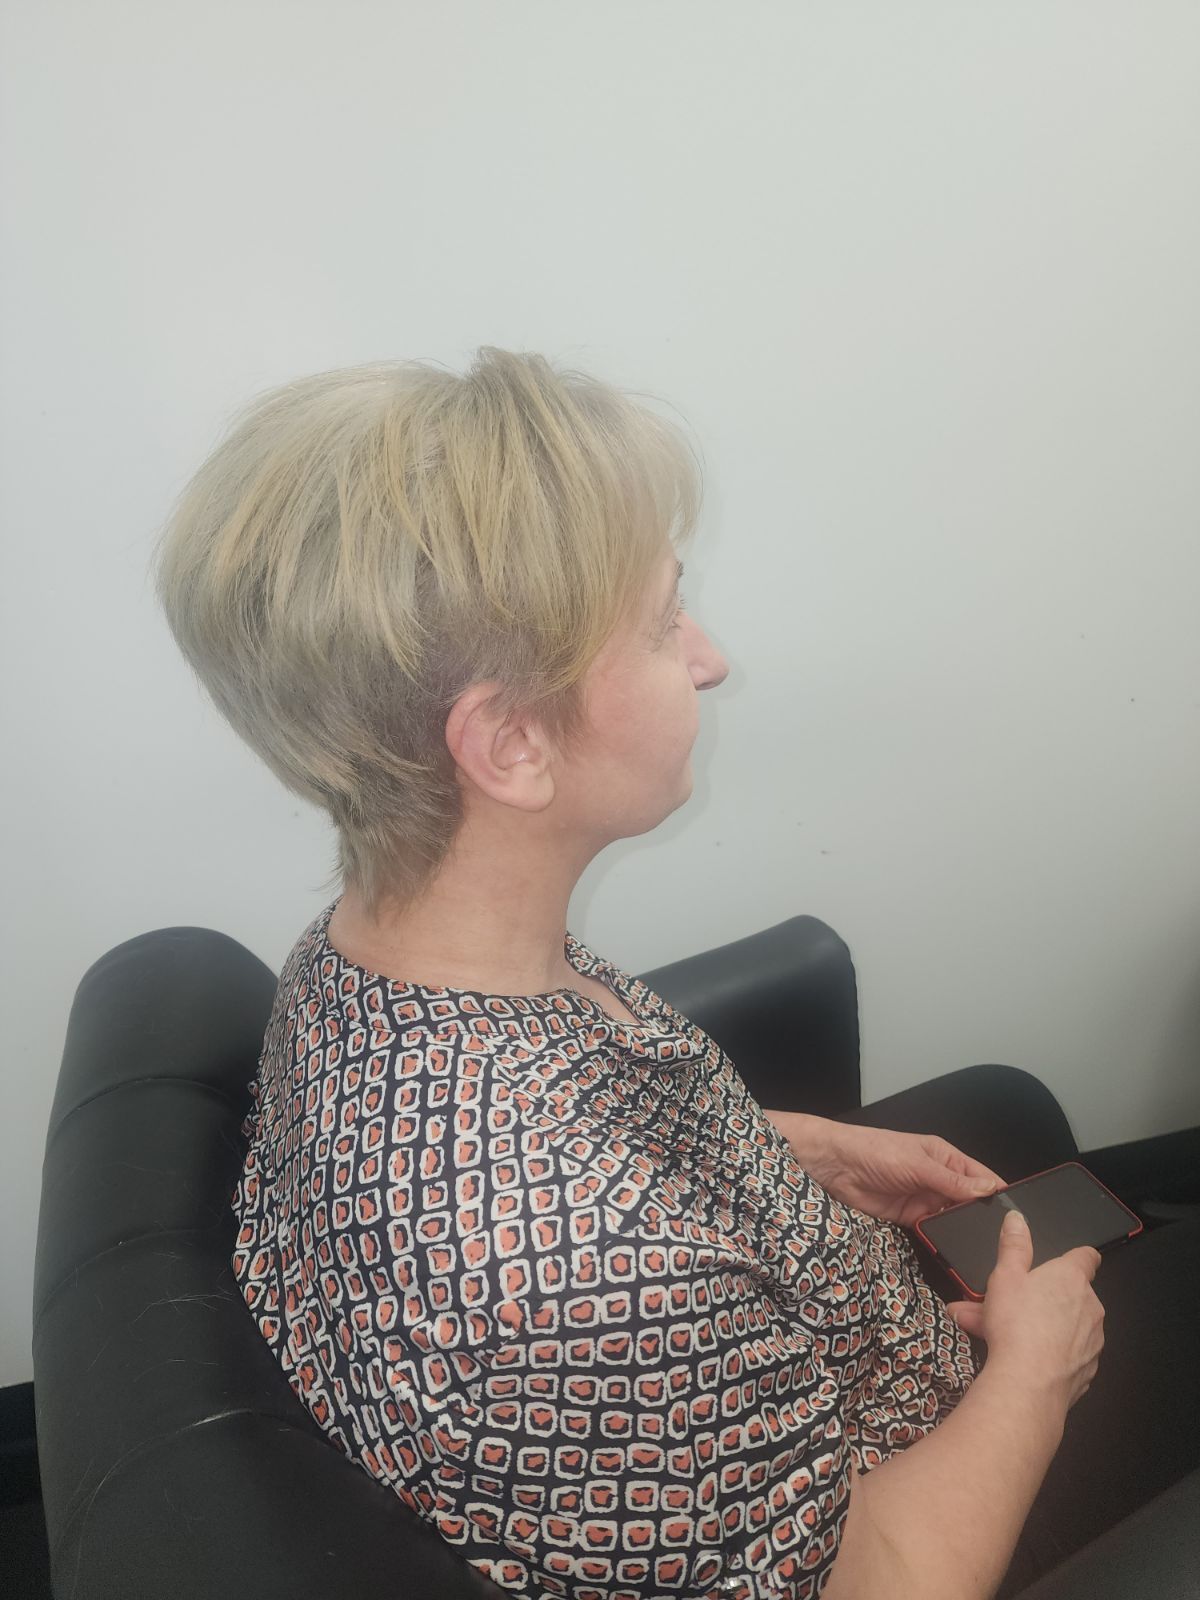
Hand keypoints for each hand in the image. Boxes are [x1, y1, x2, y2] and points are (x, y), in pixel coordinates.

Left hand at [766, 1111, 1006, 1227]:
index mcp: (946, 1159)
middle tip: (1003, 1241)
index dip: (998, 1194)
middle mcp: (939, 1180)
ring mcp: (925, 1200)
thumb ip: (951, 1181)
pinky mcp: (909, 1219)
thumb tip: (988, 1191)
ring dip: (963, 1230)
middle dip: (983, 1217)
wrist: (836, 1166)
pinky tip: (954, 1252)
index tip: (1018, 1216)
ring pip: (953, 1219)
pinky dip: (941, 1240)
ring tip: (984, 1250)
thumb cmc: (876, 1150)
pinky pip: (932, 1231)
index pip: (981, 1177)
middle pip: (970, 1201)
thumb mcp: (917, 1163)